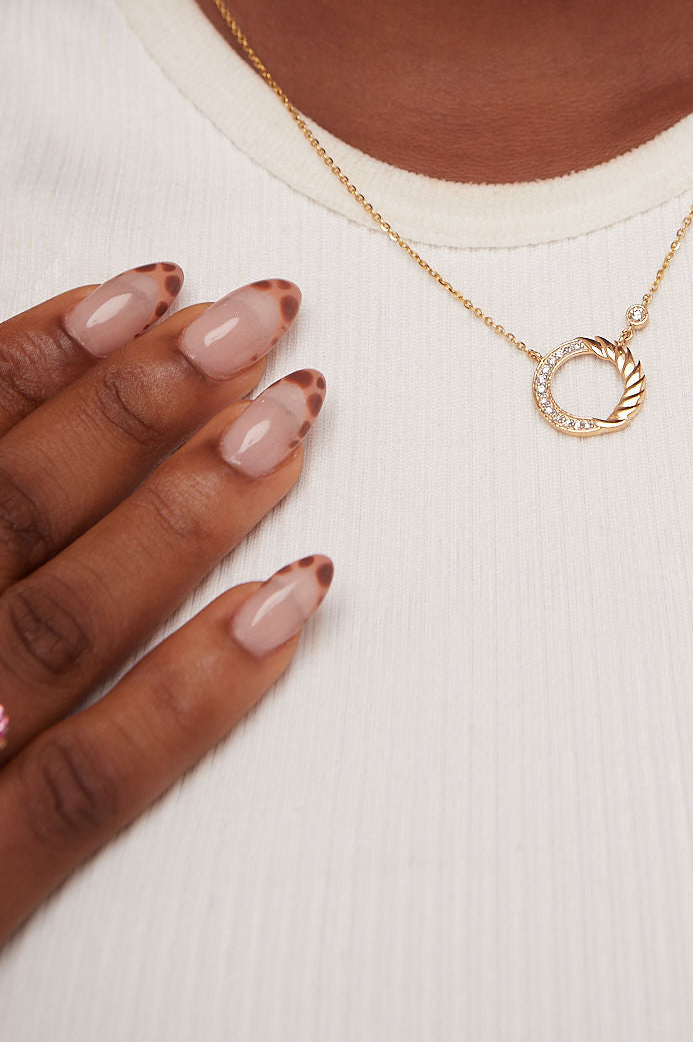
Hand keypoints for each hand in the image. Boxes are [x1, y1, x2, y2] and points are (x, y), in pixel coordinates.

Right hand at [0, 263, 331, 943]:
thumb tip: (29, 403)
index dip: (43, 352)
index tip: (148, 284)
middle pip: (18, 508)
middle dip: (142, 402)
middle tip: (254, 318)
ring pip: (65, 621)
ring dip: (186, 510)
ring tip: (287, 420)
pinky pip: (89, 781)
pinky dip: (197, 690)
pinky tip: (291, 598)